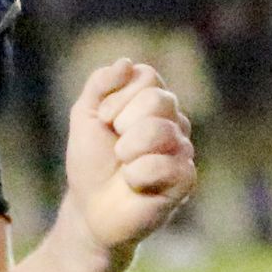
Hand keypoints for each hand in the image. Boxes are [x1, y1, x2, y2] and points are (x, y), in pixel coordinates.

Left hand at [60, 58, 196, 258]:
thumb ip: (101, 84)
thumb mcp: (85, 116)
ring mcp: (182, 150)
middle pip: (160, 100)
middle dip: (124, 123)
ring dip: (129, 150)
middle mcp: (173, 121)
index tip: (104, 120)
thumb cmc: (92, 162)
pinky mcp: (186, 180)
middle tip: (116, 147)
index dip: (118, 98)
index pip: (148, 77)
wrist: (90, 208)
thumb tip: (126, 63)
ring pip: (163, 131)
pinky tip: (135, 184)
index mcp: (152, 101)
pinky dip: (139, 174)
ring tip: (123, 165)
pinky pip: (169, 165)